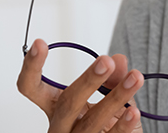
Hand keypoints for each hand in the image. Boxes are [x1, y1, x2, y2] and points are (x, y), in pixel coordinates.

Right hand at [17, 38, 143, 132]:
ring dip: (116, 97)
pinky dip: (124, 124)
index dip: (32, 68)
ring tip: (136, 77)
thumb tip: (117, 59)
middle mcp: (61, 125)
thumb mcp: (109, 97)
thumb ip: (113, 79)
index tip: (40, 43)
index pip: (33, 88)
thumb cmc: (107, 122)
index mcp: (56, 107)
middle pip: (67, 103)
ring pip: (93, 120)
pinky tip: (134, 111)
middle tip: (106, 61)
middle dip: (88, 81)